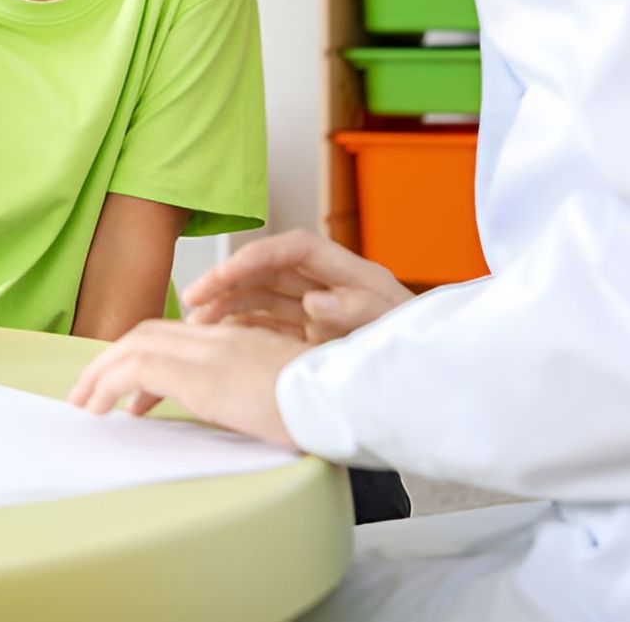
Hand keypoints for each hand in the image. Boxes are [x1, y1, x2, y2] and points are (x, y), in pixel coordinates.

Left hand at [68, 320, 306, 445]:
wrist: (345, 402)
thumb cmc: (326, 404)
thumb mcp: (280, 391)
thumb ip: (249, 389)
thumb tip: (227, 408)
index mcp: (238, 340)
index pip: (174, 334)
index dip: (142, 354)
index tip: (126, 387)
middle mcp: (219, 339)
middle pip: (148, 334)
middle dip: (111, 361)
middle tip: (89, 391)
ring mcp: (210, 352)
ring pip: (136, 346)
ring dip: (102, 373)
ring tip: (86, 402)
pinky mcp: (203, 375)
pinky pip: (139, 368)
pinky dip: (110, 383)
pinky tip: (103, 407)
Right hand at [183, 229, 413, 343]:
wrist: (437, 380)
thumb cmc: (418, 347)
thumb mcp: (389, 327)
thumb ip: (353, 312)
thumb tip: (315, 302)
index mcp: (350, 272)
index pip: (294, 249)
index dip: (256, 256)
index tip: (225, 274)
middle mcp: (329, 285)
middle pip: (269, 270)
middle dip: (228, 280)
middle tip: (192, 299)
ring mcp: (319, 310)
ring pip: (262, 297)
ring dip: (228, 305)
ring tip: (196, 322)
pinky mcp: (312, 337)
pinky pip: (269, 325)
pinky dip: (242, 328)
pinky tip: (218, 338)